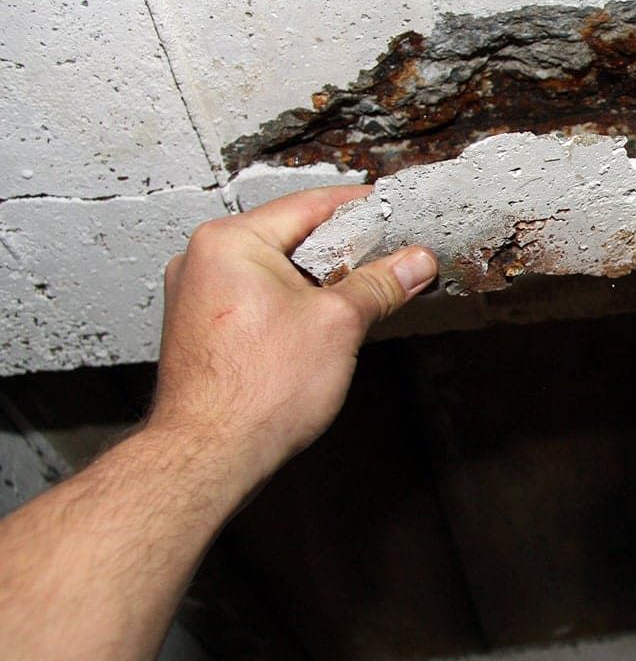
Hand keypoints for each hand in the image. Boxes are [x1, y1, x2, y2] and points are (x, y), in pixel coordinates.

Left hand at [149, 186, 435, 493]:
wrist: (211, 455)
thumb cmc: (257, 391)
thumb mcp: (340, 324)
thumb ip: (380, 284)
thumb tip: (414, 261)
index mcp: (229, 241)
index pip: (308, 205)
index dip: (359, 208)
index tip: (391, 212)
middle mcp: (202, 261)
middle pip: (290, 237)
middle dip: (343, 251)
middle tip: (389, 259)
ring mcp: (196, 296)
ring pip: (274, 271)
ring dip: (319, 281)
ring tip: (361, 296)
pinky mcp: (201, 329)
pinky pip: (257, 298)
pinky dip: (292, 304)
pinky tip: (322, 325)